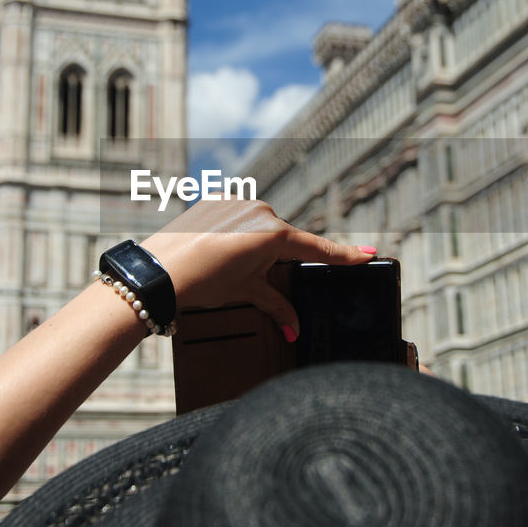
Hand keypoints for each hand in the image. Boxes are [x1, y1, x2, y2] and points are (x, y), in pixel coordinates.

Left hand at [141, 200, 373, 337]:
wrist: (159, 272)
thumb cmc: (203, 282)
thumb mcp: (246, 294)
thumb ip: (277, 307)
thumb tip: (294, 328)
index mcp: (274, 234)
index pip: (318, 249)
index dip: (345, 255)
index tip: (369, 254)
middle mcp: (261, 211)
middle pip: (284, 239)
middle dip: (275, 259)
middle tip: (248, 277)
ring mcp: (238, 201)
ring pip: (259, 226)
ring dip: (252, 244)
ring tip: (225, 266)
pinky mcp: (217, 198)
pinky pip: (237, 215)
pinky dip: (233, 232)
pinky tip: (215, 250)